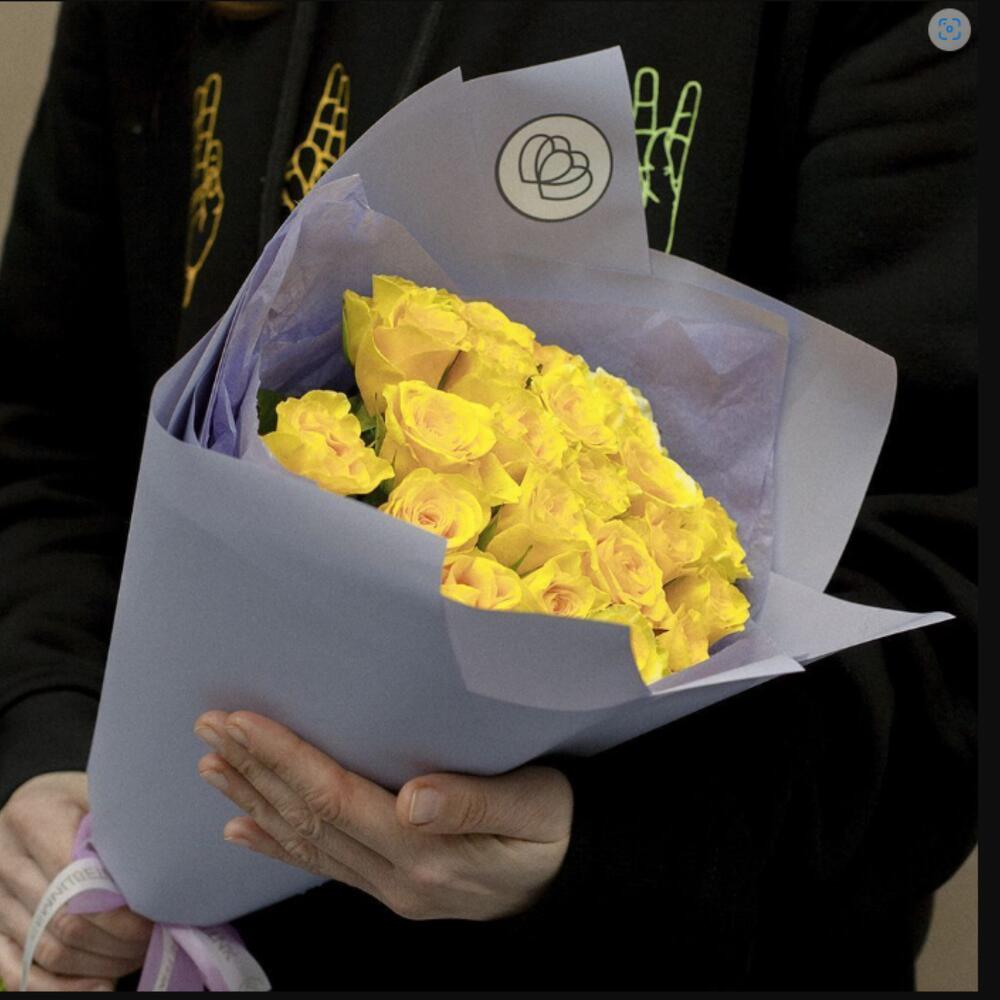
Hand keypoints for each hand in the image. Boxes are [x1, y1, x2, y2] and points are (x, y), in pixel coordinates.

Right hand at [0, 772, 152, 991]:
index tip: (158, 913)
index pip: (79, 880)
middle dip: (119, 939)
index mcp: (33, 818)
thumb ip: (120, 827)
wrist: (33, 803)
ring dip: (100, 963)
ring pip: (48, 951)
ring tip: (139, 955)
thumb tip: (162, 871)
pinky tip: (100, 985)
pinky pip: (17, 969)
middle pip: (65, 921)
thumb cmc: (79, 798)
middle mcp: (4, 860)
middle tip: (156, 937)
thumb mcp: (99, 795)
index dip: (122, 908)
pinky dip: (60, 986)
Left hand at [194, 711, 572, 920]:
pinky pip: (322, 864)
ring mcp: (389, 887)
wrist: (570, 883)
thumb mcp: (537, 808)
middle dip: (255, 769)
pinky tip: (243, 828)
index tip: (244, 722)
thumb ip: (477, 803)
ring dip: (255, 799)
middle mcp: (397, 877)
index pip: (336, 798)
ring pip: (305, 841)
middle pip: (308, 818)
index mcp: (427, 853)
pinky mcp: (391, 886)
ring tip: (213, 765)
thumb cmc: (557, 832)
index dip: (285, 759)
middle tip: (210, 728)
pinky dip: (277, 845)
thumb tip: (414, 797)